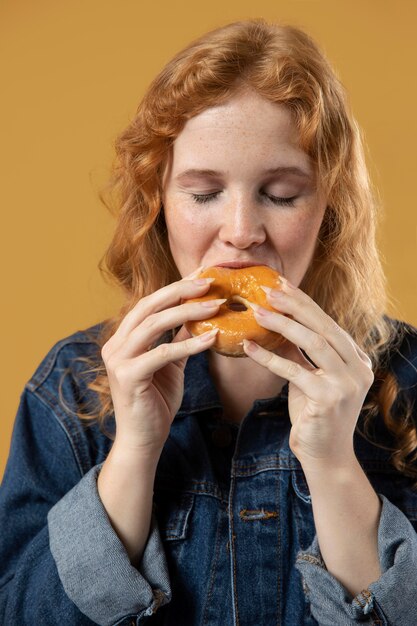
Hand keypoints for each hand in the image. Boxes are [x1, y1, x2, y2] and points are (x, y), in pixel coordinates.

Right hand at [101, 269, 222, 453]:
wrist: (143, 440)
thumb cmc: (156, 402)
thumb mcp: (170, 365)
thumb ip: (177, 340)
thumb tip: (197, 317)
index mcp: (123, 338)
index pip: (149, 304)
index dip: (175, 288)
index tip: (202, 276)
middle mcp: (115, 344)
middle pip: (149, 306)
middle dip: (181, 291)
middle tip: (210, 283)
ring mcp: (118, 359)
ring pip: (154, 324)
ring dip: (188, 312)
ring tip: (217, 305)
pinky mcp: (128, 376)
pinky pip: (162, 353)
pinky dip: (189, 344)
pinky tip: (212, 338)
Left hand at [244, 278, 373, 470]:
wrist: (326, 457)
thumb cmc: (315, 415)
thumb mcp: (309, 377)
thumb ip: (300, 352)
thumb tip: (278, 321)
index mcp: (356, 359)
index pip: (328, 323)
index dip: (303, 302)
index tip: (281, 284)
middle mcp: (358, 367)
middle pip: (323, 326)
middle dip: (294, 305)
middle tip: (268, 289)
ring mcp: (347, 383)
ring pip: (313, 342)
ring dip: (282, 324)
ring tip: (257, 310)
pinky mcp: (329, 398)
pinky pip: (293, 370)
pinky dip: (268, 357)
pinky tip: (248, 346)